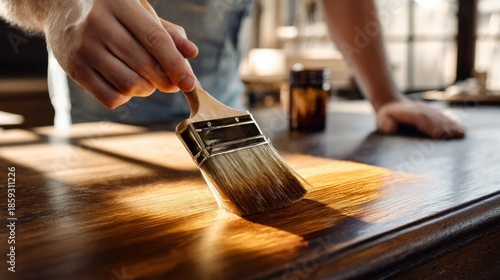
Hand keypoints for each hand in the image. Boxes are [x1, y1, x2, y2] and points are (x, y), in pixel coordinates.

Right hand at [44, 0, 197, 107]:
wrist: (59, 6)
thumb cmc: (109, 11)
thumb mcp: (137, 11)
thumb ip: (165, 31)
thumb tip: (191, 53)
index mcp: (120, 5)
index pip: (155, 39)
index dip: (175, 64)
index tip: (190, 83)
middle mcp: (99, 24)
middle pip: (143, 64)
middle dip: (164, 80)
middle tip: (169, 82)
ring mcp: (84, 47)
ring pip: (128, 83)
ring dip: (145, 89)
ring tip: (144, 80)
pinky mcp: (73, 68)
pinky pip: (110, 97)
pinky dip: (125, 97)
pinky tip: (124, 85)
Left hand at [376, 100, 465, 138]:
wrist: (391, 103)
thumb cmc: (386, 117)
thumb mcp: (381, 120)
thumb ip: (385, 124)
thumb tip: (392, 128)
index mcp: (408, 112)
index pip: (420, 118)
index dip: (430, 126)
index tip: (439, 134)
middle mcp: (419, 108)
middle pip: (434, 118)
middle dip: (445, 127)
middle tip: (456, 136)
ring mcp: (426, 108)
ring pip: (441, 116)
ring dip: (451, 124)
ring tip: (461, 133)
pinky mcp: (431, 111)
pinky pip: (443, 116)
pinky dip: (452, 122)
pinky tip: (460, 128)